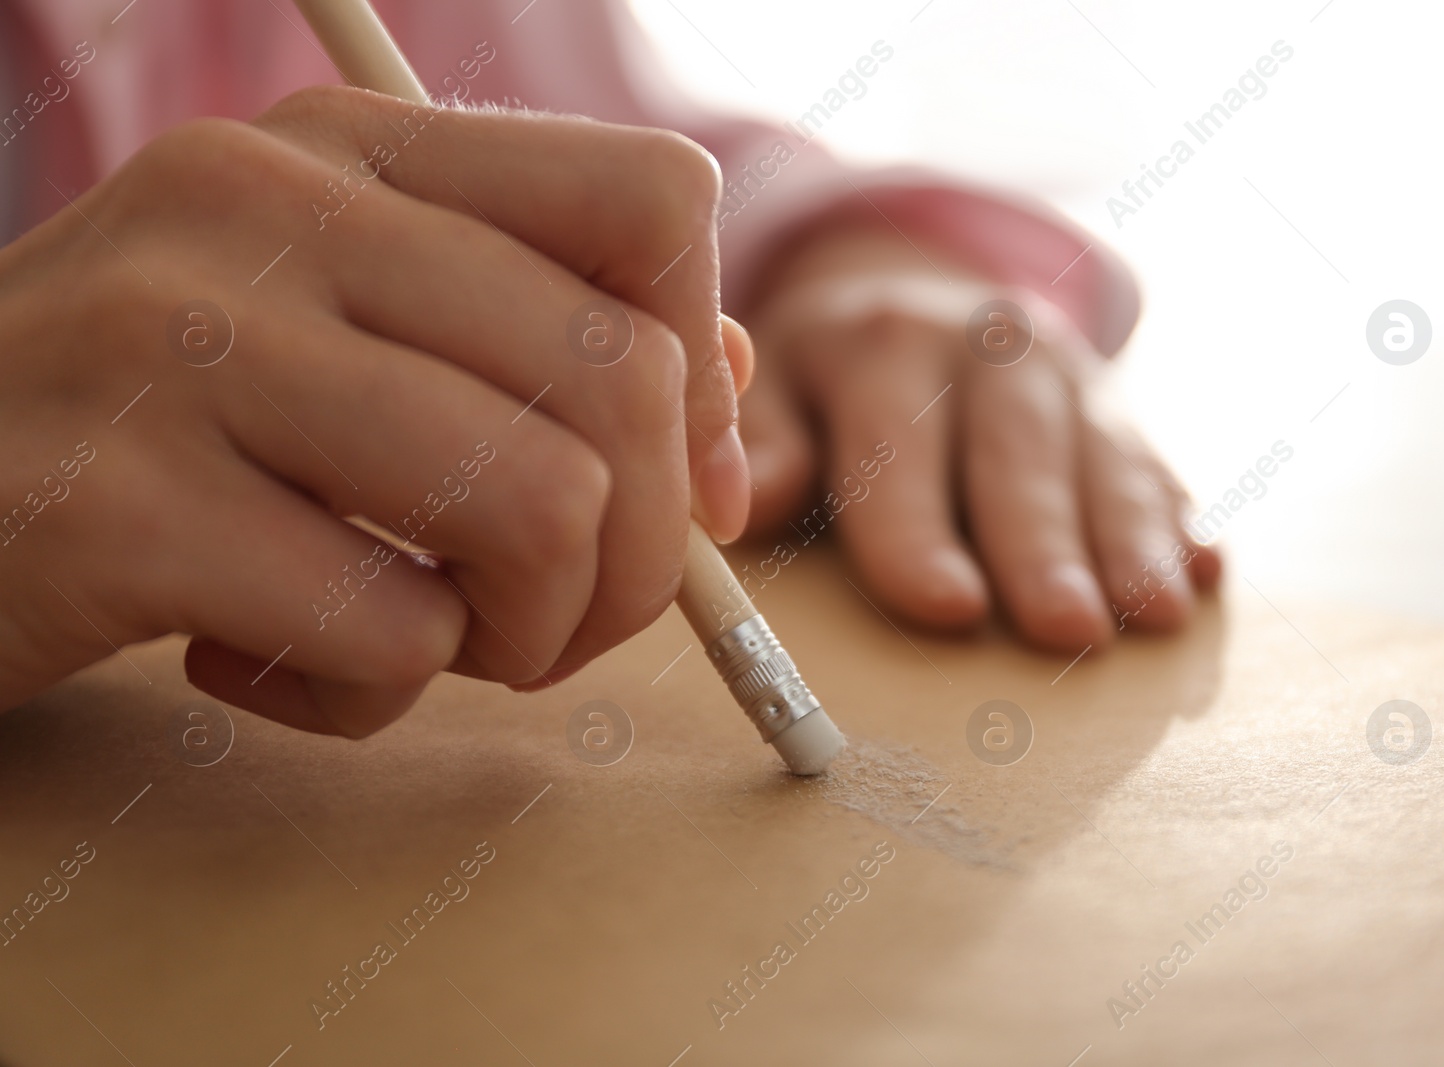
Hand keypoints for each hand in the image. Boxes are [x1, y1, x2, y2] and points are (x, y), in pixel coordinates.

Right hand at [0, 85, 751, 733]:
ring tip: (420, 644)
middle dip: (638, 560)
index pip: (653, 202)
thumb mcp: (339, 338)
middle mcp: (270, 204)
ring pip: (543, 503)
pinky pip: (390, 628)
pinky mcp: (116, 501)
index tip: (673, 491)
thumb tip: (722, 386)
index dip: (702, 373)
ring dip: (522, 632)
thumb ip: (532, 337)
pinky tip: (264, 667)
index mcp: (349, 149)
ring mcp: (182, 341)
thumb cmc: (153, 430)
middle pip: (626, 378)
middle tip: (545, 623)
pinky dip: (369, 693)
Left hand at [738, 225, 1219, 649]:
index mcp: (883, 343)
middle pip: (1016, 453)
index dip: (917, 531)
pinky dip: (1180, 516)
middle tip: (1066, 631)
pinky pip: (1154, 458)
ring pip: (1101, 456)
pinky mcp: (1114, 401)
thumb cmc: (827, 375)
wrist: (915, 290)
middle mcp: (985, 343)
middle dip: (1043, 546)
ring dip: (1131, 539)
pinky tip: (1206, 572)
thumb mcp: (774, 384)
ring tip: (1154, 618)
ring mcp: (1063, 371)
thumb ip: (757, 443)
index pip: (898, 447)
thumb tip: (736, 507)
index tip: (946, 609)